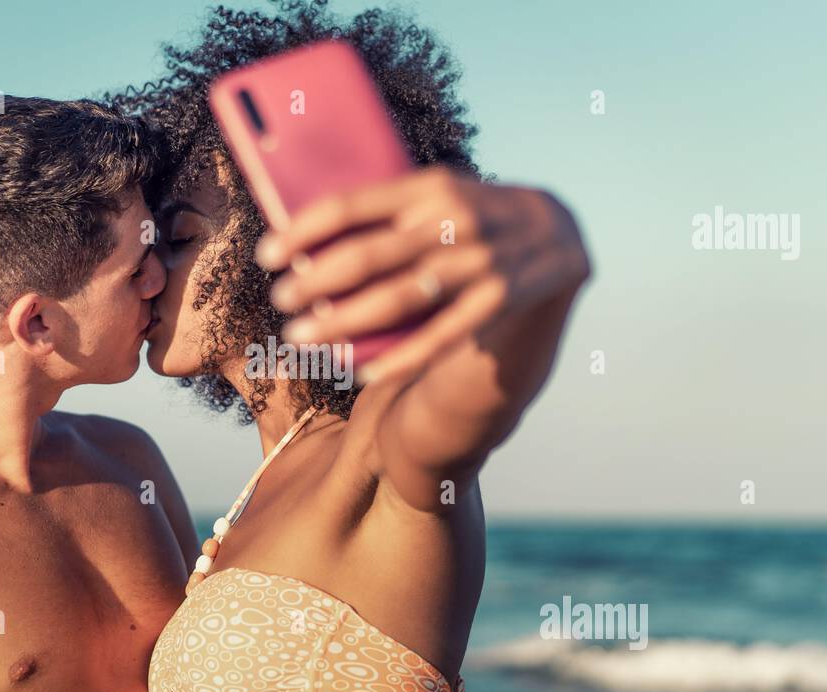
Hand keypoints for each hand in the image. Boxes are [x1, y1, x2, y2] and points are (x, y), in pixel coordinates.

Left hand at [260, 166, 590, 382]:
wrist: (559, 230)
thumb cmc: (472, 214)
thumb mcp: (435, 193)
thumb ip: (384, 210)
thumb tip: (306, 235)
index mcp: (429, 186)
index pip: (350, 205)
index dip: (302, 230)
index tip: (267, 253)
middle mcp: (454, 220)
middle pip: (367, 255)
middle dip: (314, 281)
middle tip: (281, 299)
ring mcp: (478, 262)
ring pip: (397, 299)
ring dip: (343, 322)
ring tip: (302, 335)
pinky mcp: (498, 300)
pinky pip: (440, 337)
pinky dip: (399, 358)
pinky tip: (361, 371)